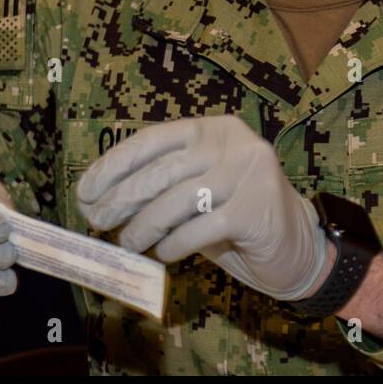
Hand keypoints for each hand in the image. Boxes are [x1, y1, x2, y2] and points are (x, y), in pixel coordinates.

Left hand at [75, 116, 327, 300]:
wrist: (297, 248)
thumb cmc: (235, 217)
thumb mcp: (197, 192)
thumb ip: (160, 187)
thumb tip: (100, 199)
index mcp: (213, 129)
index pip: (152, 140)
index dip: (114, 164)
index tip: (85, 189)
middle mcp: (232, 143)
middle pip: (161, 171)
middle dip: (121, 198)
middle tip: (96, 221)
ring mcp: (247, 173)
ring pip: (176, 201)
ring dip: (143, 227)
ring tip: (128, 243)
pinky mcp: (255, 209)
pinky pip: (199, 229)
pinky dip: (174, 245)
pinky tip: (164, 254)